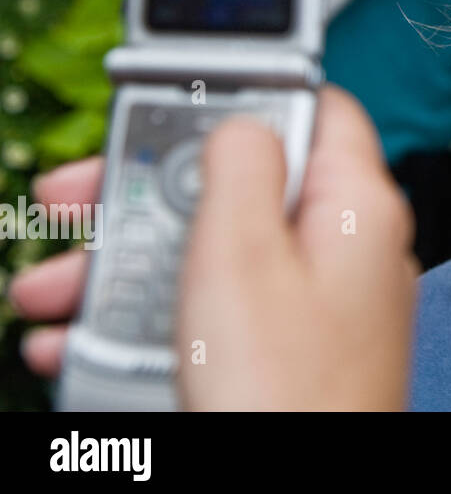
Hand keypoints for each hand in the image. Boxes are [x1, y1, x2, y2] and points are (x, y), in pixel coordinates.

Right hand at [9, 85, 418, 409]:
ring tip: (53, 291)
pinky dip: (159, 312)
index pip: (314, 110)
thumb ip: (240, 165)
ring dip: (132, 262)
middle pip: (246, 184)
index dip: (240, 100)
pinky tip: (86, 335)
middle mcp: (348, 246)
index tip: (169, 115)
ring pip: (221, 251)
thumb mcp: (240, 253)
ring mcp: (325, 300)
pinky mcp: (297, 347)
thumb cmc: (283, 393)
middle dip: (149, 195)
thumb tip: (241, 120)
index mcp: (355, 205)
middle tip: (77, 206)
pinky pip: (224, 307)